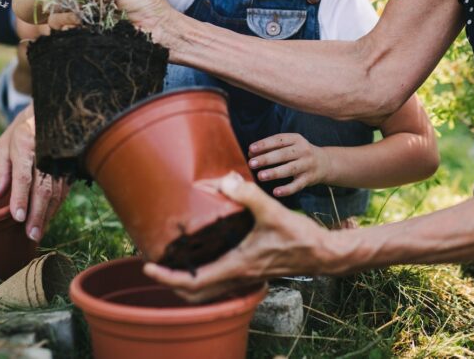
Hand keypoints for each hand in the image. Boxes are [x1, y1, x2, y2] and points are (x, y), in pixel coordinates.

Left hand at [0, 104, 68, 241]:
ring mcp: (62, 159)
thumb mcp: (6, 141)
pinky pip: (64, 189)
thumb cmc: (25, 127)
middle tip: (31, 235)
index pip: (24, 175)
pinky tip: (48, 218)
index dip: (21, 198)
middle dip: (37, 214)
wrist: (55, 109)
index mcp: (26, 143)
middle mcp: (46, 152)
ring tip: (38, 232)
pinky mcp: (70, 165)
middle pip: (43, 188)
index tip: (18, 217)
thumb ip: (1, 168)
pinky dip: (56, 206)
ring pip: (57, 191)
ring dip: (48, 214)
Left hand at [142, 172, 337, 301]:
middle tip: (155, 265)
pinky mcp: (251, 272)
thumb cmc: (300, 237)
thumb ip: (248, 195)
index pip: (193, 282)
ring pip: (207, 291)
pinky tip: (203, 255)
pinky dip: (203, 276)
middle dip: (171, 283)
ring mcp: (244, 277)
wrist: (324, 253)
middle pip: (194, 294)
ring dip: (186, 281)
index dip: (167, 278)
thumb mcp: (273, 211)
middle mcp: (237, 277)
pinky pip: (219, 282)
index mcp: (236, 267)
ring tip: (173, 261)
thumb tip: (226, 179)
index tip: (149, 267)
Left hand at [247, 133, 328, 196]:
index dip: (264, 144)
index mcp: (296, 139)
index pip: (279, 140)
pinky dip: (287, 189)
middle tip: (251, 164)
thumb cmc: (299, 153)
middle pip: (283, 154)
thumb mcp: (290, 146)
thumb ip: (272, 148)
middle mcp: (303, 150)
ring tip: (260, 176)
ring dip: (274, 172)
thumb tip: (251, 153)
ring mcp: (307, 165)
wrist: (324, 163)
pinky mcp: (309, 178)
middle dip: (266, 159)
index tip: (251, 149)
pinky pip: (297, 185)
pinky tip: (276, 192)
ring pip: (290, 169)